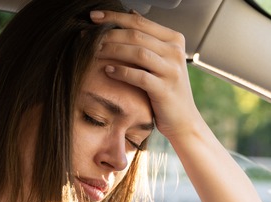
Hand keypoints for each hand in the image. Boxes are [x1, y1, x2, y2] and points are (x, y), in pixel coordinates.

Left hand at [90, 10, 200, 143]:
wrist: (183, 120)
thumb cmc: (167, 89)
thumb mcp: (162, 59)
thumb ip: (149, 38)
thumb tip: (132, 13)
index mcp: (174, 40)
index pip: (140, 22)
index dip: (114, 17)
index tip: (93, 16)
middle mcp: (175, 52)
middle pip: (136, 34)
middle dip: (108, 33)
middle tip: (87, 35)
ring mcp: (172, 71)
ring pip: (138, 52)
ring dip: (112, 50)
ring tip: (94, 51)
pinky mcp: (165, 89)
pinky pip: (140, 76)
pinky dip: (121, 72)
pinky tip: (107, 71)